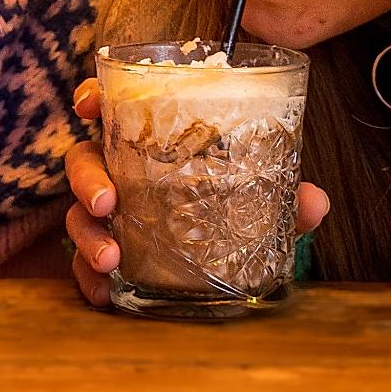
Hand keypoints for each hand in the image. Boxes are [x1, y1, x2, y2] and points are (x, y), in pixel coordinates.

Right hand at [62, 76, 331, 308]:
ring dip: (88, 236)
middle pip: (83, 160)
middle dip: (87, 179)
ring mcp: (105, 215)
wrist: (222, 262)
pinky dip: (90, 280)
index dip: (92, 98)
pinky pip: (81, 265)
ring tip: (111, 258)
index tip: (89, 105)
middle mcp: (116, 172)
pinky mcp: (103, 254)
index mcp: (144, 141)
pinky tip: (105, 294)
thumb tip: (313, 201)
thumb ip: (283, 196)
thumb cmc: (227, 207)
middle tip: (107, 203)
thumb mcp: (256, 198)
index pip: (109, 107)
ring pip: (77, 215)